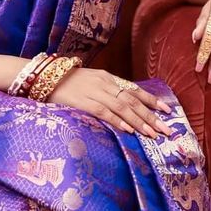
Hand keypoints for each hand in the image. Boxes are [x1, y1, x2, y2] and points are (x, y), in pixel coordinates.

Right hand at [46, 67, 172, 137]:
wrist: (43, 76)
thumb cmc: (66, 82)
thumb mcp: (90, 81)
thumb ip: (106, 90)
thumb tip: (124, 105)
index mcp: (107, 77)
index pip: (134, 89)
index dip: (151, 100)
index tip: (167, 111)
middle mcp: (104, 83)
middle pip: (132, 101)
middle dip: (151, 116)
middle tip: (166, 130)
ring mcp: (94, 92)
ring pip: (122, 107)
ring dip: (139, 122)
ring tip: (152, 134)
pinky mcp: (82, 102)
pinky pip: (103, 112)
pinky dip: (117, 121)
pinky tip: (129, 130)